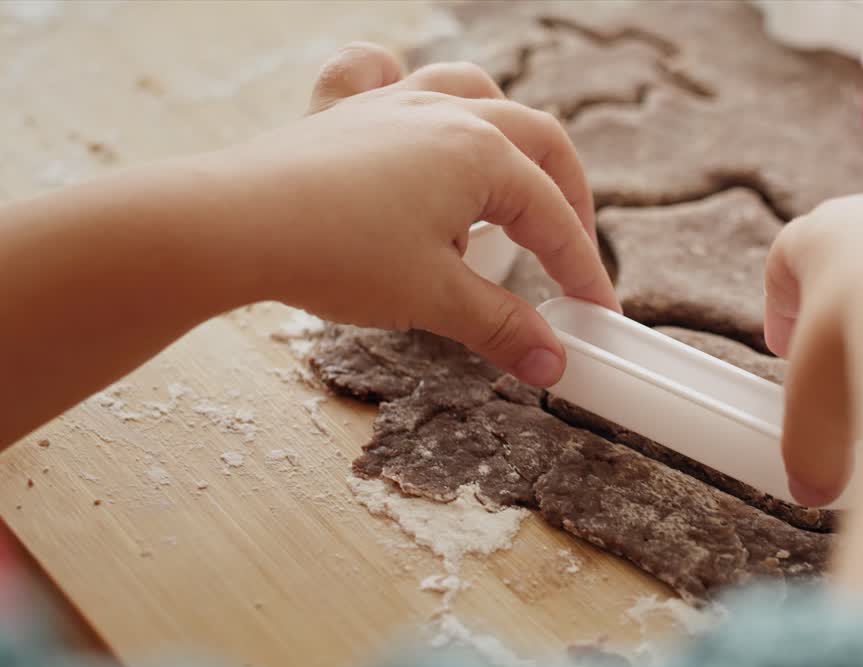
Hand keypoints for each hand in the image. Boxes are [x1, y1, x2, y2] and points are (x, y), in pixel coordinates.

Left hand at [209, 43, 618, 386]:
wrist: (230, 225)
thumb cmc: (335, 254)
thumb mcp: (434, 298)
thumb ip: (503, 328)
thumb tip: (553, 364)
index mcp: (481, 155)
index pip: (552, 218)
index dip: (582, 269)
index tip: (598, 313)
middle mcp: (446, 114)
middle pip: (536, 141)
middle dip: (566, 198)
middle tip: (570, 252)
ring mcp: (394, 104)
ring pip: (475, 93)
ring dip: (506, 136)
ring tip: (508, 184)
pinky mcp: (344, 111)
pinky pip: (385, 73)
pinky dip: (407, 85)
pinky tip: (407, 112)